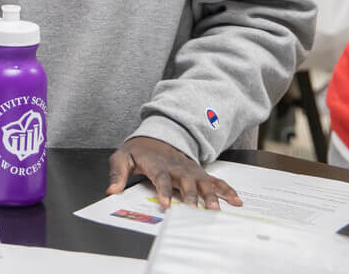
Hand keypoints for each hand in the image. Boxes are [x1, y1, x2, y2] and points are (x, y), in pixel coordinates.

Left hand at [106, 137, 243, 209]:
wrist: (156, 137)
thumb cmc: (138, 151)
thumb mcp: (122, 158)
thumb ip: (117, 174)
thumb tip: (111, 190)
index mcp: (158, 165)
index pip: (161, 179)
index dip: (164, 192)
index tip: (167, 206)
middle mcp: (177, 168)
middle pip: (186, 183)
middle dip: (191, 196)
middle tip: (195, 211)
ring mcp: (191, 171)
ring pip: (203, 183)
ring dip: (211, 195)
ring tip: (216, 209)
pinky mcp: (200, 173)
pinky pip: (216, 181)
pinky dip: (227, 190)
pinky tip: (237, 201)